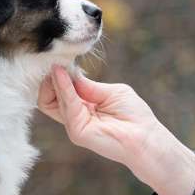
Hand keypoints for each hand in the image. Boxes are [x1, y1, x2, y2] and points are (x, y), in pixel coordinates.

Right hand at [38, 66, 194, 194]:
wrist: (146, 137)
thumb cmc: (134, 115)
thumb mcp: (110, 92)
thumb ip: (87, 86)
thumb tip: (67, 71)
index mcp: (81, 107)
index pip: (59, 91)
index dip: (58, 75)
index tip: (60, 58)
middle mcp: (74, 117)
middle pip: (48, 97)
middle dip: (49, 78)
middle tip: (54, 61)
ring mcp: (73, 125)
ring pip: (50, 100)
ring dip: (55, 80)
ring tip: (58, 65)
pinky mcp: (77, 132)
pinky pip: (66, 105)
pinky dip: (63, 87)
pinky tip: (63, 73)